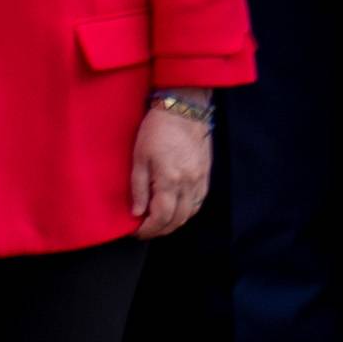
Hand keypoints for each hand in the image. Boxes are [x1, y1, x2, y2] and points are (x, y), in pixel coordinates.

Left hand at [129, 102, 210, 236]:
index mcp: (169, 180)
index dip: (148, 229)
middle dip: (160, 230)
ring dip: (175, 222)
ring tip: (160, 223)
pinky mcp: (205, 173)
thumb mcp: (139, 157)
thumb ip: (138, 187)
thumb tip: (137, 212)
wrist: (184, 109)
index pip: (161, 216)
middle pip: (178, 219)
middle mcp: (188, 183)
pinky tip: (178, 209)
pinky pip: (199, 201)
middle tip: (146, 231)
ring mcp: (200, 179)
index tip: (136, 232)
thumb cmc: (157, 130)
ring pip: (191, 212)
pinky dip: (188, 211)